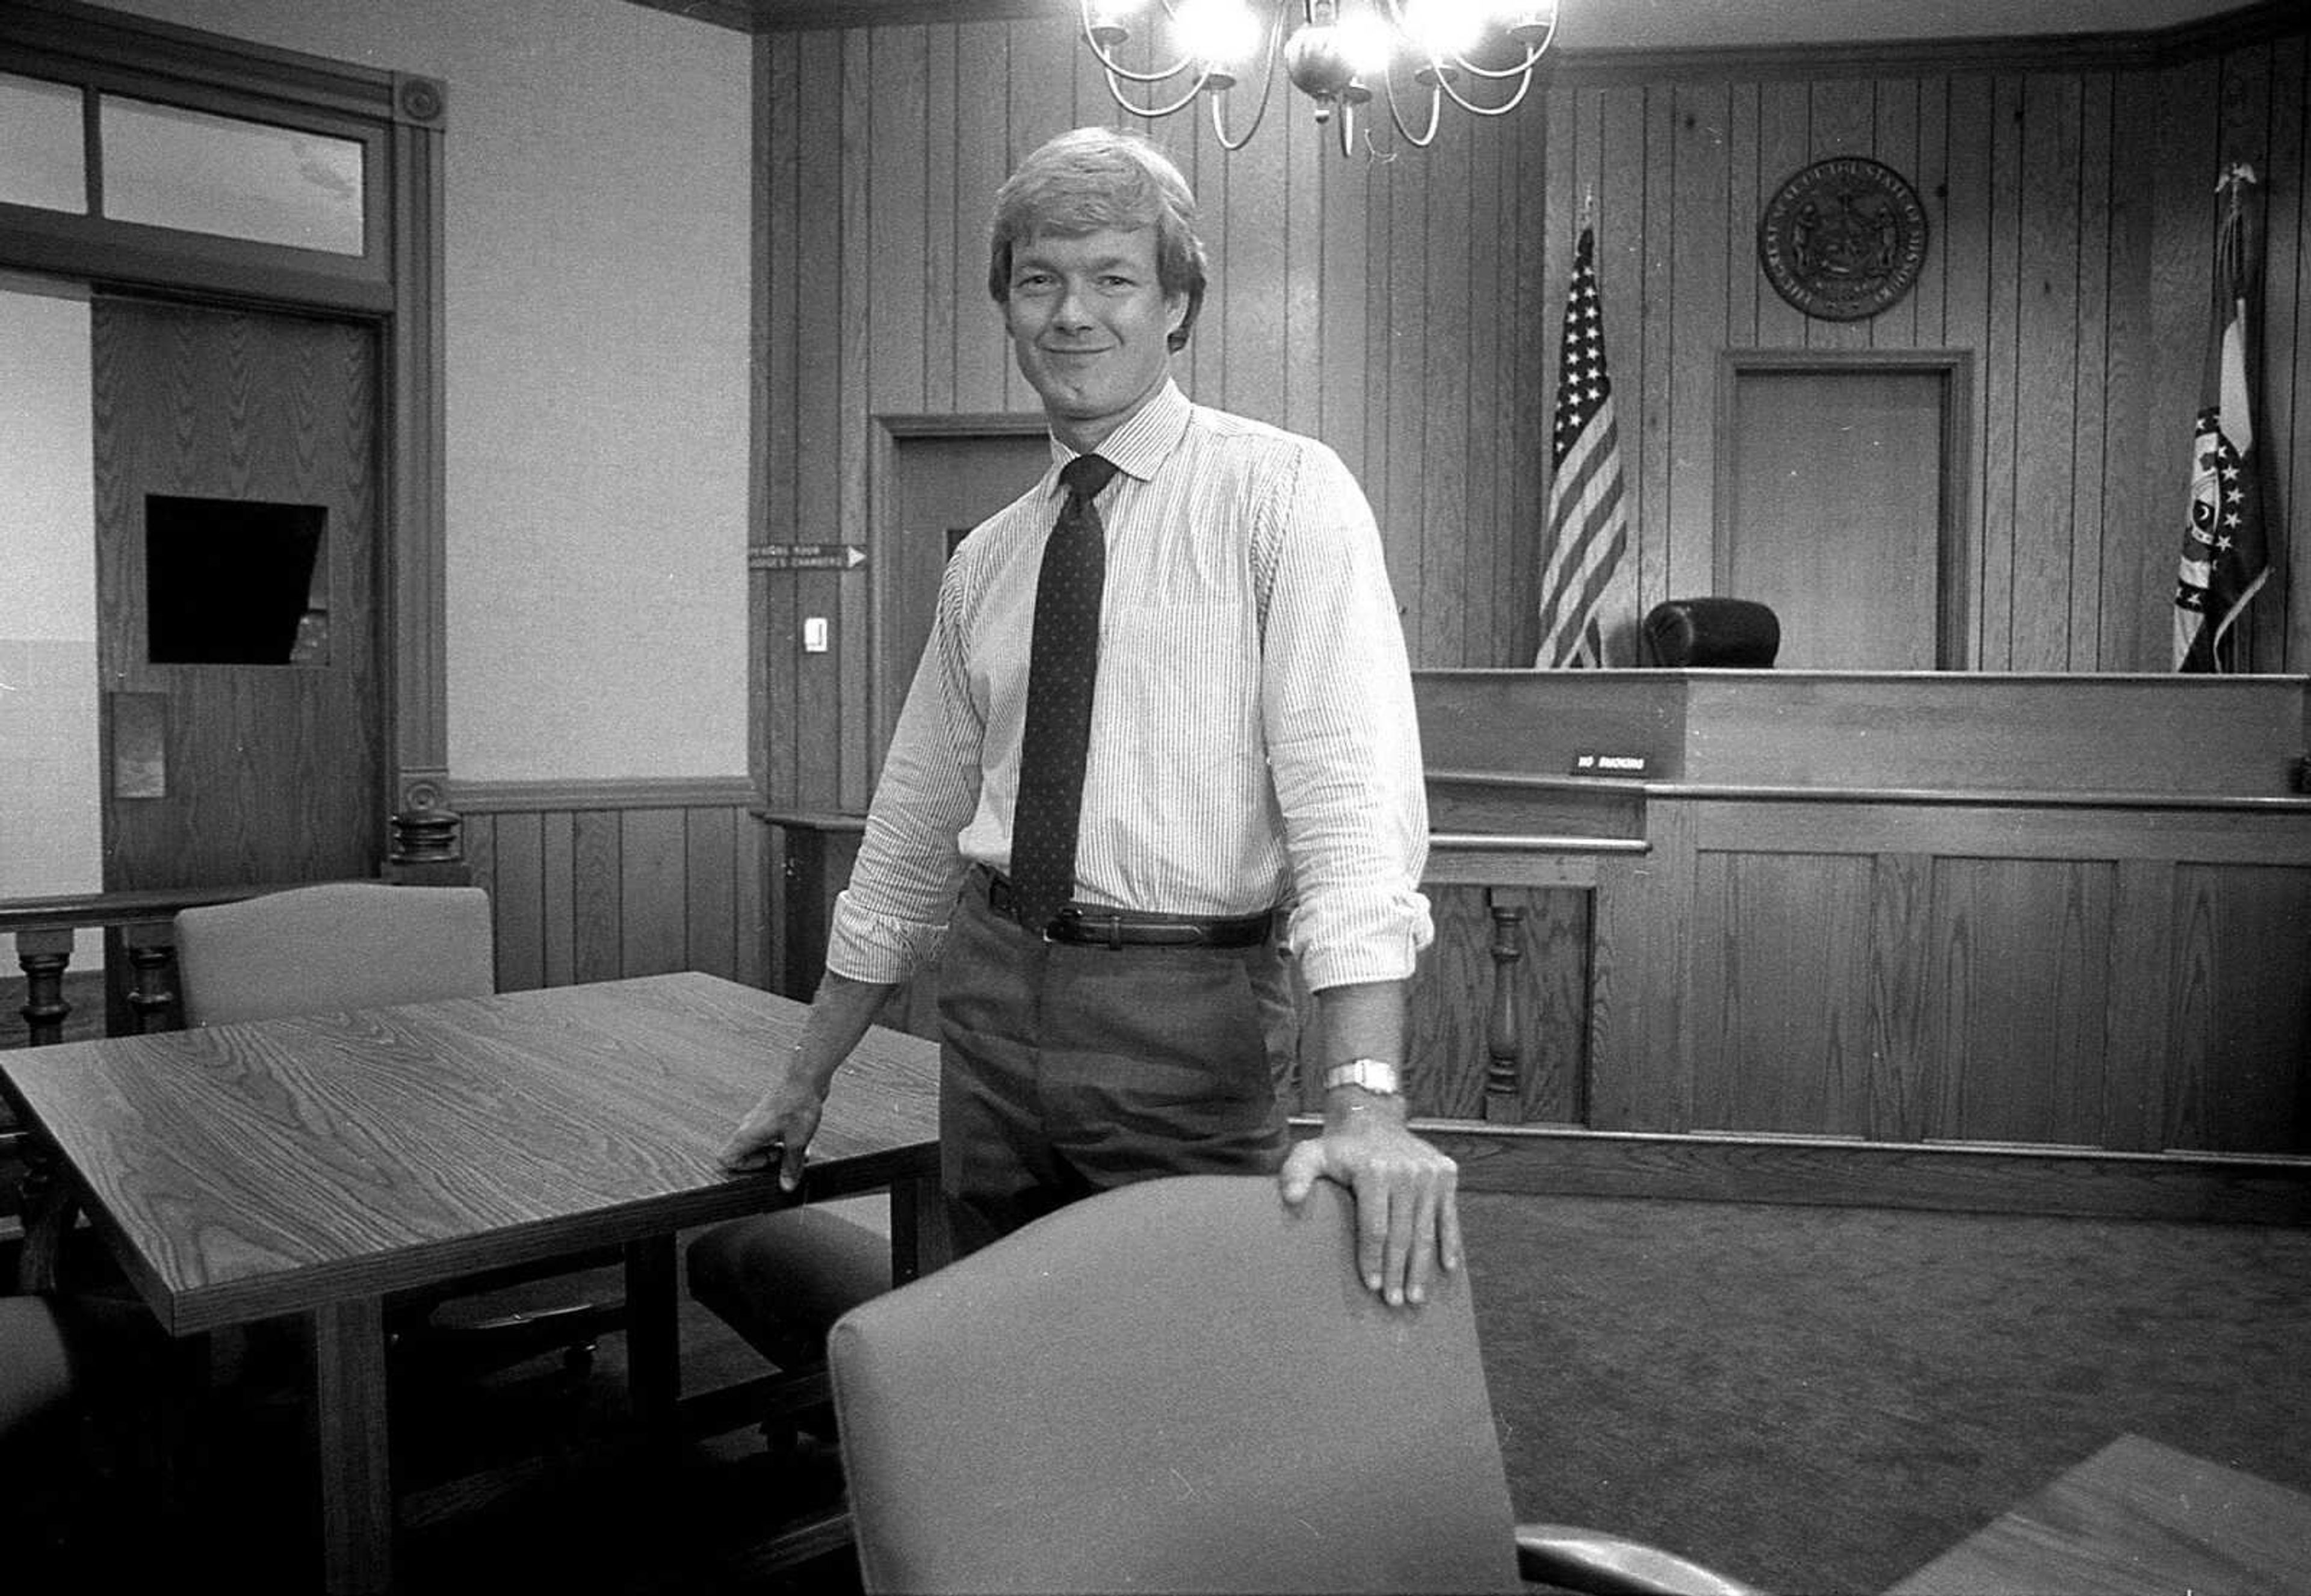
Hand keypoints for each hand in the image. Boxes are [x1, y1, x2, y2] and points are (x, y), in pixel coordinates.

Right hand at [716, 1051, 827, 1190]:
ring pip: (761, 1145)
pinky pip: (772, 1136)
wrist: (806, 1078)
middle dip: (767, 1161)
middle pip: (745, 1154)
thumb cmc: (797, 1105)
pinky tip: (803, 1141)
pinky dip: (785, 1142)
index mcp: (747, 1134)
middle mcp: (748, 1127)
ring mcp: (759, 1121)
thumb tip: (786, 1186)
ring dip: (779, 1152)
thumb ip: (790, 1166)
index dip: (745, 1168)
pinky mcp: (771, 1116)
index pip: (726, 1159)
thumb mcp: (796, 1142)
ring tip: (799, 1152)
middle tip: (786, 1159)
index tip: (767, 1165)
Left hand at [1277, 1097, 1461, 1307]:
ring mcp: (1430, 1173)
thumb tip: (1291, 1198)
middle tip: (1394, 1303)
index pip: (1375, 1228)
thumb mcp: (1310, 1153)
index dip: (1373, 1260)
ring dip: (1422, 1267)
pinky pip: (1448, 1216)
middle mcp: (1407, 1172)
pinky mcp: (1446, 1173)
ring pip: (1426, 1231)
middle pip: (1402, 1235)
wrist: (1373, 1117)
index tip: (1372, 1287)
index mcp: (1375, 1171)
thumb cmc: (1339, 1146)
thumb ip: (1296, 1173)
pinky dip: (1449, 1243)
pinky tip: (1446, 1268)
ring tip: (1415, 1297)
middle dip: (1398, 1273)